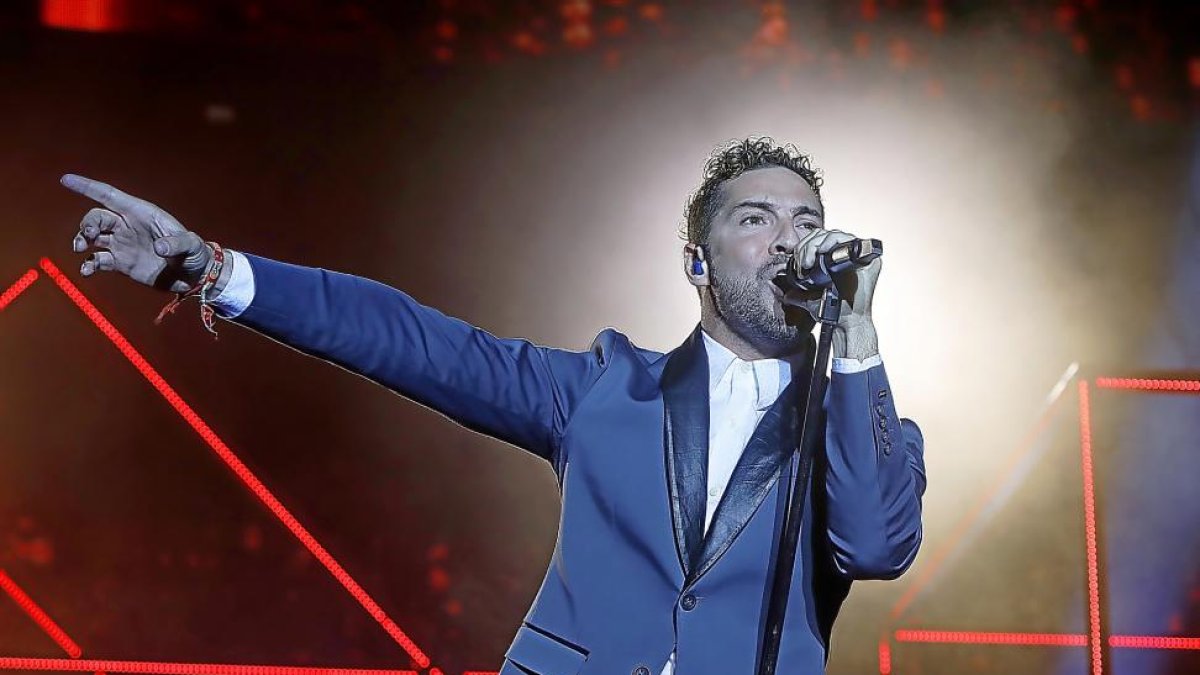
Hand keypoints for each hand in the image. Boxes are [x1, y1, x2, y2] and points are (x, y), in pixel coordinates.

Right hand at [63, 174, 211, 293]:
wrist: (194, 277)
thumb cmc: (195, 254)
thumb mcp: (191, 245)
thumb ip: (177, 244)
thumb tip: (159, 248)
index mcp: (142, 213)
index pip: (110, 195)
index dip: (87, 187)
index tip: (66, 180)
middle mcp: (128, 225)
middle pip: (97, 217)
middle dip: (87, 223)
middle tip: (88, 237)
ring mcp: (122, 243)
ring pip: (92, 236)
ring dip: (81, 240)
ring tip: (81, 249)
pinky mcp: (121, 263)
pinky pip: (97, 260)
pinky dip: (88, 264)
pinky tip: (87, 271)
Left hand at [795, 228, 880, 359]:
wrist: (846, 322)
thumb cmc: (834, 311)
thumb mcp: (811, 300)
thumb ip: (800, 294)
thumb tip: (788, 295)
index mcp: (837, 261)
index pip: (820, 240)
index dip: (806, 245)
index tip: (798, 261)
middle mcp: (849, 256)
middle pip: (825, 235)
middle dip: (808, 245)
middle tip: (802, 263)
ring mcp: (859, 256)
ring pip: (834, 235)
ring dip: (816, 244)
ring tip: (807, 262)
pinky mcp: (868, 258)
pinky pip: (849, 240)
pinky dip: (832, 242)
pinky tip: (821, 253)